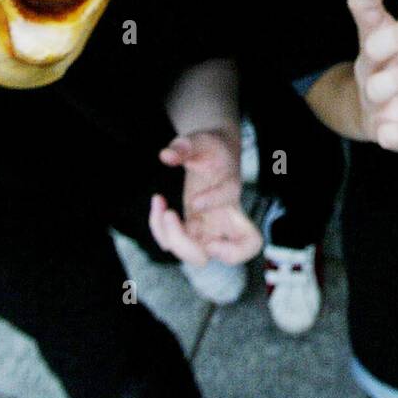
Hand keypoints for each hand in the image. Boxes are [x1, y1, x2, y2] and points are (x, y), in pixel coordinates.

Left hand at [149, 129, 261, 264]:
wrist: (214, 154)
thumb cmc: (211, 149)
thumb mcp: (201, 140)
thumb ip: (185, 146)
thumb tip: (166, 156)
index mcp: (233, 194)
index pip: (240, 218)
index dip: (217, 213)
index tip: (195, 201)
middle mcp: (226, 219)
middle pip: (226, 255)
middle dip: (190, 246)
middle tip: (171, 216)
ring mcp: (210, 228)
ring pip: (199, 257)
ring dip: (172, 239)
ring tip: (162, 208)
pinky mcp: (193, 230)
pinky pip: (176, 243)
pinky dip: (160, 229)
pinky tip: (158, 202)